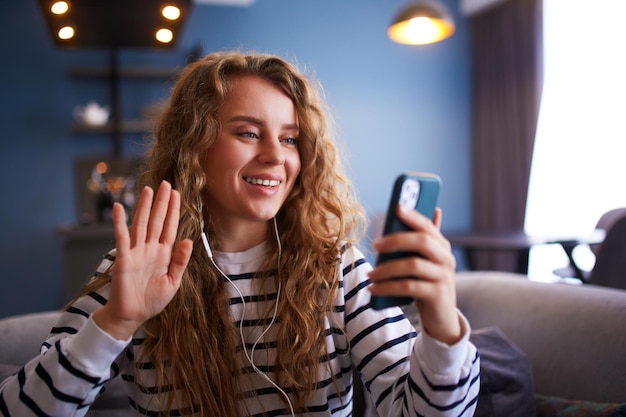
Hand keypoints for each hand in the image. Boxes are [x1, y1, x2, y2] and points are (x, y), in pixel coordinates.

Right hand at [93, 181, 192, 339]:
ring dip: (144, 207)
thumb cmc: (152, 300)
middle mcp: (150, 249)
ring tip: (148, 189)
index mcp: (163, 254)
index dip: (173, 211)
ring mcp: (136, 252)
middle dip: (162, 203)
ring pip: (141, 224)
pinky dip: (120, 222)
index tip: (177, 194)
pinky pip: (122, 237)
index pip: (170, 227)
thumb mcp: (173, 282)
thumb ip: (180, 261)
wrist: (131, 316)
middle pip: (157, 221)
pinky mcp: (123, 258)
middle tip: (166, 184)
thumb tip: (188, 240)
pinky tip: (120, 208)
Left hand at [368, 206, 460, 344]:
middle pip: (422, 241)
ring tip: (370, 274)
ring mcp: (444, 277)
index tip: (397, 207)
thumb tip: (431, 210)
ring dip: (387, 268)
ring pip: (413, 265)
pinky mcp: (437, 295)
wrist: (442, 318)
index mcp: (442, 246)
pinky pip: (409, 287)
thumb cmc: (427, 284)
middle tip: (374, 244)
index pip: (428, 226)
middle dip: (396, 239)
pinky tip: (374, 289)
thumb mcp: (425, 262)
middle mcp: (446, 258)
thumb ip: (422, 241)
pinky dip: (388, 287)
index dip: (414, 216)